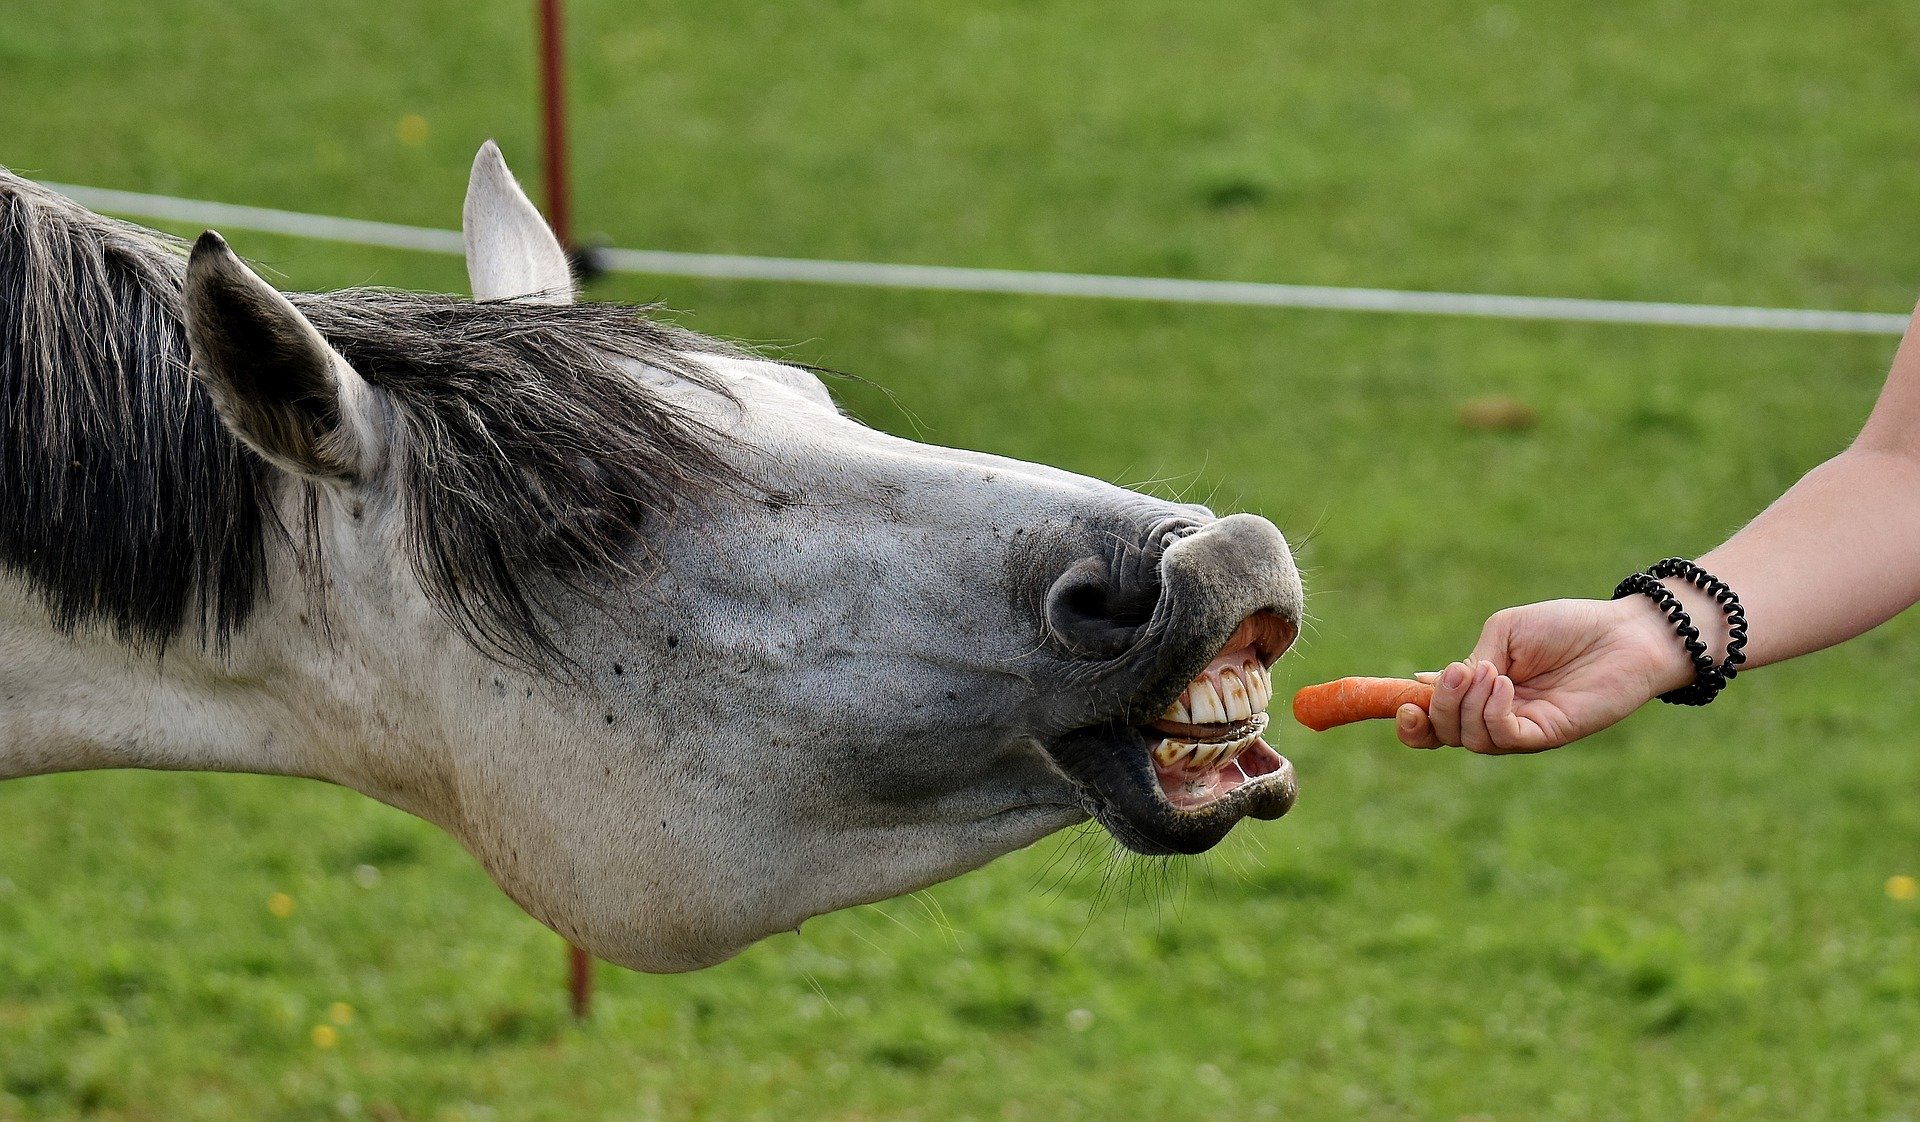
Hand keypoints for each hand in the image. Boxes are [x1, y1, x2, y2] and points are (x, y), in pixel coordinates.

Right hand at [1396, 597, 1691, 752]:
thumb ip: (1472, 660)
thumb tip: (1426, 682)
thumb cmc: (1567, 626)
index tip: (1401, 704)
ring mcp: (1519, 729)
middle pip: (1443, 734)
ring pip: (1469, 739)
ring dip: (1466, 705)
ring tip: (1490, 671)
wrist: (1623, 634)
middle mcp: (1494, 716)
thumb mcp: (1504, 632)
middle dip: (1435, 708)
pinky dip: (1492, 713)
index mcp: (1478, 691)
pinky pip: (1504, 738)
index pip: (1432, 719)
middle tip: (1456, 674)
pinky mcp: (1546, 736)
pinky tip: (1504, 684)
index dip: (1410, 720)